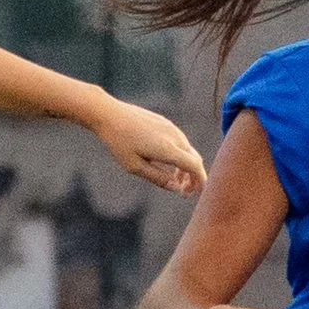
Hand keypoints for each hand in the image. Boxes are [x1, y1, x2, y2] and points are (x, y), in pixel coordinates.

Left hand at [90, 97, 206, 195]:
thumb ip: (158, 178)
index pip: (195, 167)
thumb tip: (176, 188)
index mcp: (168, 149)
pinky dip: (180, 155)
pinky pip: (180, 142)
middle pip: (194, 160)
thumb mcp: (135, 166)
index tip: (197, 194)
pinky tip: (167, 163)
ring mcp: (171, 128)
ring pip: (187, 151)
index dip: (200, 182)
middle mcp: (174, 137)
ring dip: (186, 167)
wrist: (109, 114)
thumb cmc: (119, 142)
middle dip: (193, 177)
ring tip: (174, 180)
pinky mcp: (165, 123)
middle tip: (184, 192)